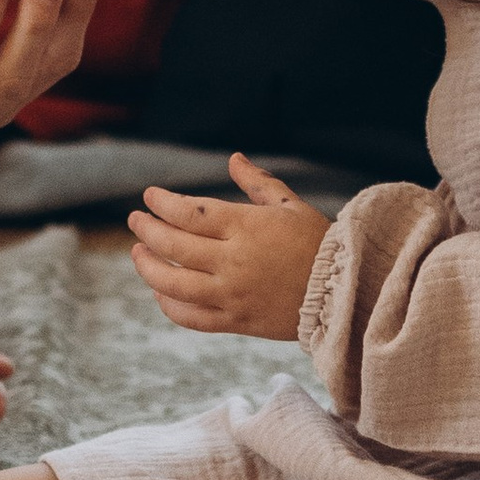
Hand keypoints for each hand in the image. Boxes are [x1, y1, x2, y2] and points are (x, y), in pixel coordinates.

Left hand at [127, 156, 328, 340]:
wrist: (343, 293)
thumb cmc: (318, 243)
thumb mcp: (290, 205)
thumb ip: (257, 183)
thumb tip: (233, 158)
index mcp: (245, 227)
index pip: (188, 213)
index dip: (162, 204)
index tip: (150, 197)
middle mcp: (233, 261)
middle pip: (173, 246)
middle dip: (147, 230)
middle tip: (136, 220)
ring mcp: (232, 294)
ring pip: (173, 284)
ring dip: (147, 267)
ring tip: (138, 253)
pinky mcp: (236, 320)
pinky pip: (191, 317)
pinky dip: (170, 306)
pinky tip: (160, 292)